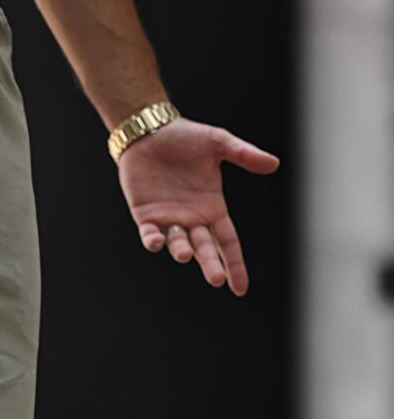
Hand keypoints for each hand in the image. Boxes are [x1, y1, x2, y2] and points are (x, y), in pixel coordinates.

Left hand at [117, 117, 278, 296]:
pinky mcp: (144, 215)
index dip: (234, 263)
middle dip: (210, 264)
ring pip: (178, 243)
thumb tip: (273, 163)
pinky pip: (149, 234)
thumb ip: (244, 155)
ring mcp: (168, 218)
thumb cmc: (185, 137)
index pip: (227, 241)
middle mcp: (191, 219)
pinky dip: (153, 240)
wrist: (150, 129)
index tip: (239, 288)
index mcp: (212, 208)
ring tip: (186, 255)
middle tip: (216, 279)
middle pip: (204, 248)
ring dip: (181, 250)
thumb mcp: (219, 143)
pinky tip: (157, 243)